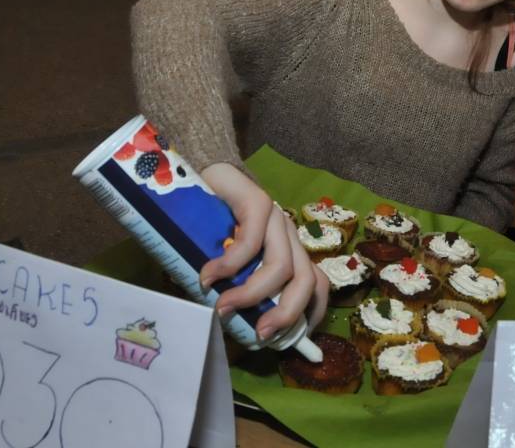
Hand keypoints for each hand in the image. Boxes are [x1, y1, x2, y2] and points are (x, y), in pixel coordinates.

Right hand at [198, 163, 329, 340]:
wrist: (199, 173)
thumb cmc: (210, 227)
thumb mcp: (226, 266)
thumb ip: (233, 289)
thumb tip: (229, 330)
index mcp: (288, 251)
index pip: (316, 285)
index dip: (310, 314)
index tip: (288, 340)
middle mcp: (288, 236)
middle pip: (306, 281)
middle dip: (287, 314)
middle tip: (260, 335)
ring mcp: (276, 218)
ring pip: (282, 266)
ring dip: (251, 295)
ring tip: (222, 308)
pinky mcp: (257, 201)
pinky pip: (252, 241)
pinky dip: (229, 267)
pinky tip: (208, 278)